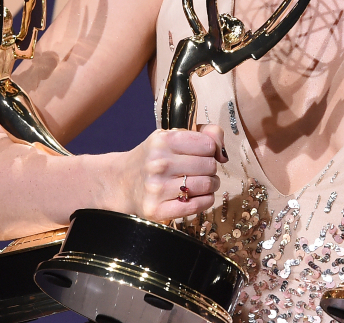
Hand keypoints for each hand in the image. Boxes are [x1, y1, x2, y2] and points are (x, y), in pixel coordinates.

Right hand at [112, 124, 226, 220]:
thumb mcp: (171, 136)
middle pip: (210, 166)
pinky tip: (198, 196)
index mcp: (162, 140)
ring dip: (211, 185)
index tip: (201, 153)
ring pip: (207, 185)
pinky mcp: (158, 210)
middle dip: (210, 168)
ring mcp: (157, 188)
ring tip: (201, 183)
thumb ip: (205, 133)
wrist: (121, 183)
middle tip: (200, 170)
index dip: (209, 150)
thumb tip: (222, 153)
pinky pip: (198, 205)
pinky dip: (205, 200)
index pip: (208, 144)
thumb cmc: (153, 158)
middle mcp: (158, 163)